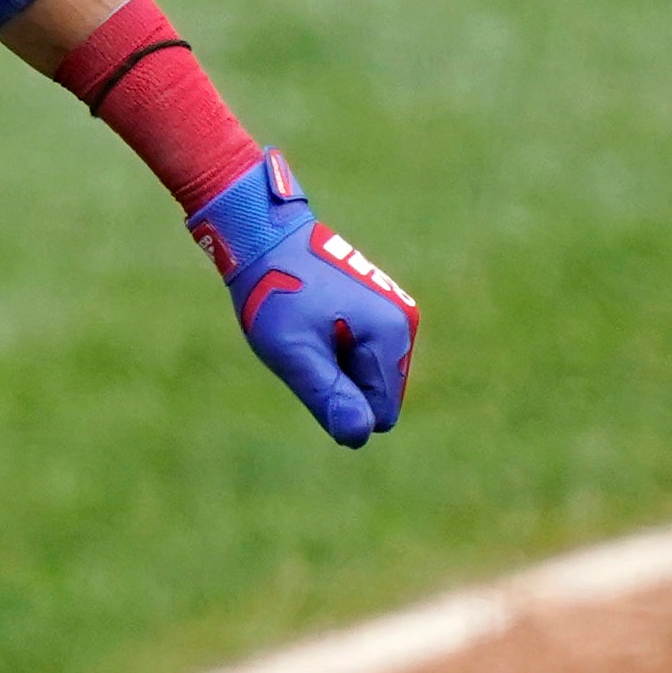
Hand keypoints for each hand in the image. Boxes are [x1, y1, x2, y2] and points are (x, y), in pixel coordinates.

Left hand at [187, 152, 417, 445]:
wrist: (266, 236)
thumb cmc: (276, 294)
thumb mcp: (295, 353)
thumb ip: (329, 395)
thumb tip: (360, 436)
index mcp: (391, 336)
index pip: (380, 414)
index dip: (340, 402)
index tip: (311, 362)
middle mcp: (405, 323)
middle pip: (377, 393)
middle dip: (340, 381)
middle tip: (306, 343)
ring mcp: (396, 312)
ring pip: (369, 374)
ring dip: (337, 364)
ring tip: (309, 328)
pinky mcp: (381, 307)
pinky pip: (364, 352)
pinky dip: (338, 346)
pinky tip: (315, 318)